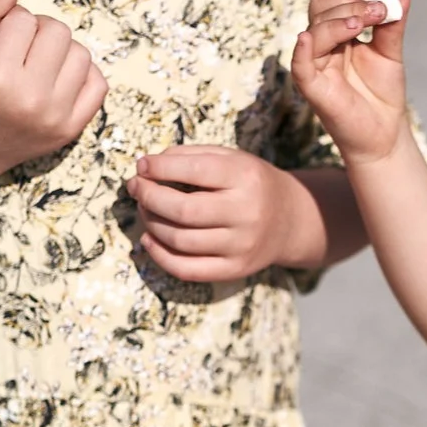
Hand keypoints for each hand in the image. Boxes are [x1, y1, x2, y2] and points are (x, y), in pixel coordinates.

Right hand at [0, 0, 107, 178]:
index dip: (12, 21)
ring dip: (62, 51)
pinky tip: (58, 79)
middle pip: (59, 31)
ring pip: (81, 53)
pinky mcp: (71, 129)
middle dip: (40, 31)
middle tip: (21, 49)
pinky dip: (83, 74)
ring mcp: (55, 116)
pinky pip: (99, 84)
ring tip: (38, 64)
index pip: (24, 18)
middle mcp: (30, 98)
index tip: (0, 39)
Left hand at [127, 145, 314, 281]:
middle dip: (149, 197)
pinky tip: (150, 240)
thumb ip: (191, 156)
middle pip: (182, 209)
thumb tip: (146, 166)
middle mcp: (246, 212)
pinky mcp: (235, 269)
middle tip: (136, 188)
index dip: (159, 168)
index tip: (142, 166)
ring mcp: (241, 245)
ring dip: (151, 223)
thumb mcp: (231, 159)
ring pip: (179, 240)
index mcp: (246, 177)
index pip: (194, 170)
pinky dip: (159, 256)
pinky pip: (187, 269)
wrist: (290, 221)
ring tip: (145, 210)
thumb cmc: (250, 183)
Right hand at [291, 0, 409, 165]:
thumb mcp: (391, 54)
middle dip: (349, 7)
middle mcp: (322, 48)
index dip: (354, 0)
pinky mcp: (313, 89)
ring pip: (314, 32)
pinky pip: (300, 66)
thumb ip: (392, 26)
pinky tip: (307, 39)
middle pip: (320, 10)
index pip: (332, 4)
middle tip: (377, 14)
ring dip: (338, 23)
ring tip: (363, 24)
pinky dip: (302, 51)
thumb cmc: (383, 94)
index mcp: (337, 37)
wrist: (385, 134)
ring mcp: (316, 67)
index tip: (383, 9)